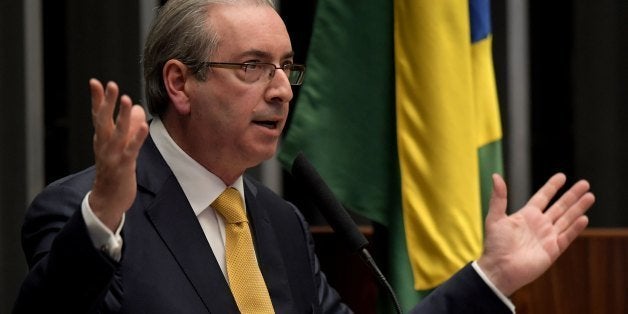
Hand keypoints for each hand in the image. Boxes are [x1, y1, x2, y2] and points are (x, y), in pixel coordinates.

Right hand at [88, 79, 148, 231]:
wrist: (107, 200)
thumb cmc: (114, 171)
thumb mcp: (118, 147)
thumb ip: (127, 127)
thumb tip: (137, 108)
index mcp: (101, 139)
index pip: (97, 115)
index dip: (96, 99)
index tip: (95, 82)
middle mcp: (104, 145)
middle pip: (103, 120)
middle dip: (107, 102)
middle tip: (110, 84)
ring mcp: (112, 156)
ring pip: (117, 132)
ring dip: (122, 116)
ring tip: (128, 100)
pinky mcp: (124, 166)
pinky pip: (131, 149)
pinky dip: (137, 137)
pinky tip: (144, 126)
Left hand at [477, 173, 594, 295]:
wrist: (500, 269)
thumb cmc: (495, 245)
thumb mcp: (495, 218)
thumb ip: (498, 198)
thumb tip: (496, 176)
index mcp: (526, 215)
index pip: (542, 197)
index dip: (552, 187)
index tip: (562, 176)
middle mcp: (539, 224)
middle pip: (560, 206)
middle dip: (572, 195)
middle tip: (585, 183)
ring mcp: (547, 237)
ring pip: (567, 219)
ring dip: (578, 208)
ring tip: (590, 196)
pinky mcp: (553, 250)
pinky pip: (567, 237)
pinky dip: (575, 228)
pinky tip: (584, 218)